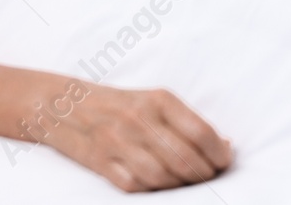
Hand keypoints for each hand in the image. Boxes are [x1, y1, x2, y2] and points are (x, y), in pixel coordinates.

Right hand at [45, 83, 232, 192]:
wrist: (65, 105)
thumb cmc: (122, 105)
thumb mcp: (155, 101)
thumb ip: (187, 122)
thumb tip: (225, 146)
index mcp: (160, 100)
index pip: (201, 132)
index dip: (218, 153)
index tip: (224, 160)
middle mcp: (139, 119)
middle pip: (184, 158)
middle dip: (204, 173)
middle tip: (209, 176)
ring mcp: (118, 142)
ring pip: (162, 176)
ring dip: (180, 185)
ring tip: (187, 182)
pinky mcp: (100, 162)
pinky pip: (135, 185)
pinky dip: (152, 189)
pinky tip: (160, 184)